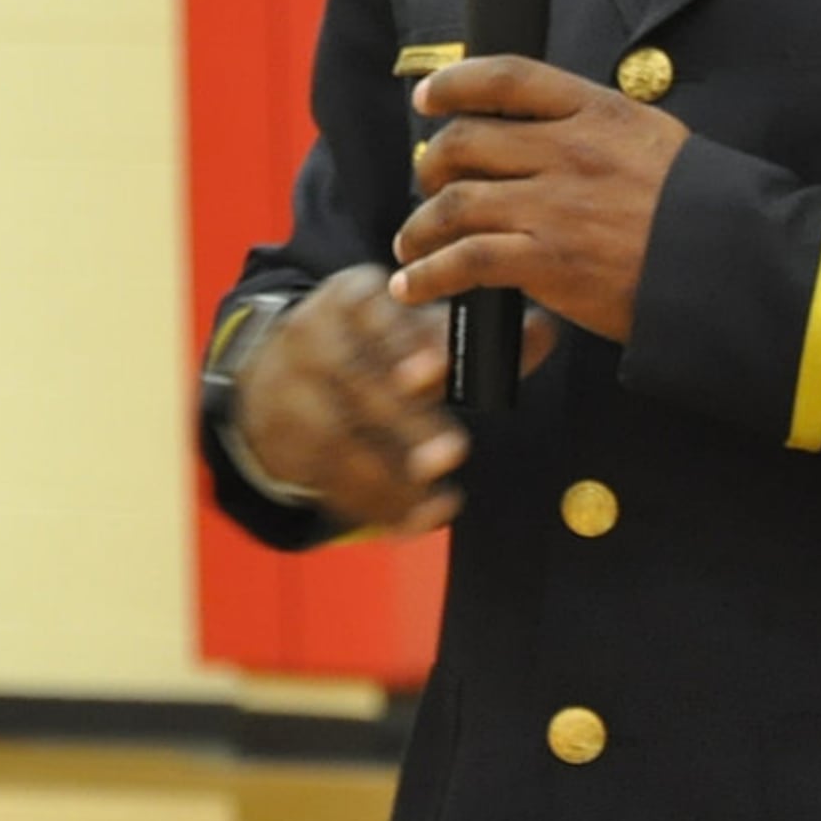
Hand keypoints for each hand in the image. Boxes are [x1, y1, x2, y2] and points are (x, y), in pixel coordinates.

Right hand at [229, 267, 551, 535]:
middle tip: (454, 453)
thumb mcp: (410, 324)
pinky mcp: (285, 440)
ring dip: (391, 476)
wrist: (279, 369)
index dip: (405, 343)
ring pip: (338, 437)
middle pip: (356, 380)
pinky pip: (328, 478)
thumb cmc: (372, 344)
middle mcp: (311, 337)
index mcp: (350, 297)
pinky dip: (373, 505)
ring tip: (440, 502)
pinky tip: (412, 523)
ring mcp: (289, 390)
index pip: (374, 314)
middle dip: (406, 421)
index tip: (437, 372)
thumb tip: (541, 332)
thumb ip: (472, 334)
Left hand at [389, 56, 689, 341]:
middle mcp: (570, 149)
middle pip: (467, 140)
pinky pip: (466, 260)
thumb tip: (548, 136)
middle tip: (427, 183)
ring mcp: (556, 205)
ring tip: (411, 244)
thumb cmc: (704, 212)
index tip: (427, 98)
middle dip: (432, 163)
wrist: (735, 266)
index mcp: (599, 111)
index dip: (455, 82)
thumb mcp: (656, 143)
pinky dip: (430, 273)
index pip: (507, 77)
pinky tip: (415, 284)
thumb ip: (600, 132)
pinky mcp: (548, 260)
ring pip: (456, 201)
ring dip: (420, 225)